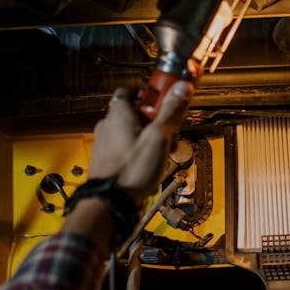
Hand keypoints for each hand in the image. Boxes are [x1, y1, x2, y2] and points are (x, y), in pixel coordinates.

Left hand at [88, 81, 193, 202]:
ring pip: (133, 132)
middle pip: (136, 113)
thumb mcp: (158, 137)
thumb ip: (171, 111)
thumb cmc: (130, 171)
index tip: (166, 96)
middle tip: (170, 131)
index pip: (131, 90)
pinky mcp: (108, 160)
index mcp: (118, 114)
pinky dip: (141, 152)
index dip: (150, 92)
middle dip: (156, 120)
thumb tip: (183, 86)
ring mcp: (106, 144)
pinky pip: (128, 148)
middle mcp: (108, 126)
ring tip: (163, 152)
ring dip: (150, 138)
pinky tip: (152, 164)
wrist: (110, 203)